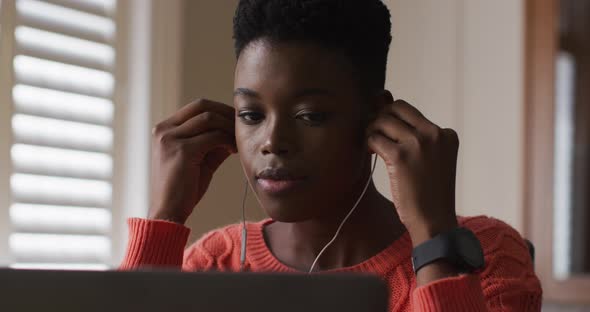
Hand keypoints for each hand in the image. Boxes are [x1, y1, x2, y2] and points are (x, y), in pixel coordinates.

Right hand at [148, 99, 236, 223]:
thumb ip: (212, 142)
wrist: (168, 212)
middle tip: (242, 125)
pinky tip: (234, 150)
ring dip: (229, 127)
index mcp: (165, 129)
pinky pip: (213, 136)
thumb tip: (233, 130)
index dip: (219, 110)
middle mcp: (164, 129)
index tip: (235, 120)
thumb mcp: (199, 159)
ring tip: (239, 140)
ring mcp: (171, 138)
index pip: (196, 107)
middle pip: (202, 106)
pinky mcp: (182, 150)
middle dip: (226, 112)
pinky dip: (227, 140)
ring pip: (209, 119)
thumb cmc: (184, 189)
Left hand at [366, 96, 458, 245]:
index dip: (393, 122)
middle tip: (376, 136)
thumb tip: (382, 97)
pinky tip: (373, 154)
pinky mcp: (401, 156)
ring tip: (374, 148)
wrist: (434, 222)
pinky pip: (374, 138)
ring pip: (383, 121)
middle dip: (381, 118)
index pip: (411, 112)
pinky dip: (369, 144)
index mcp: (446, 134)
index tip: (389, 136)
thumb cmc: (429, 193)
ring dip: (372, 131)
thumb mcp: (430, 159)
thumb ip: (412, 133)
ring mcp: (419, 143)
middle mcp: (434, 134)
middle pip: (396, 108)